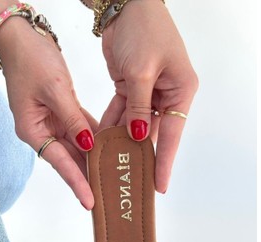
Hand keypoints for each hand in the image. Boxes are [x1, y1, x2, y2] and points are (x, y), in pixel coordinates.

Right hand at [0, 19, 97, 208]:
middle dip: (87, 177)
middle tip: (107, 195)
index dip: (77, 182)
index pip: (60, 162)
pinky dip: (93, 137)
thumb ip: (73, 119)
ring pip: (76, 146)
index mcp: (32, 130)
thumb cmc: (31, 59)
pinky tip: (110, 146)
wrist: (19, 35)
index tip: (90, 201)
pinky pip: (79, 128)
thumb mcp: (55, 89)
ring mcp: (49, 122)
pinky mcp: (59, 111)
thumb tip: (87, 145)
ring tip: (112, 176)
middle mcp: (40, 131)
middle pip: (68, 159)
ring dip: (93, 159)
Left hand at [100, 0, 197, 192]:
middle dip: (137, 156)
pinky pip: (121, 114)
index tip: (158, 186)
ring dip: (119, 143)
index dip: (163, 162)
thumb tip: (136, 137)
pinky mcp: (130, 88)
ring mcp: (148, 92)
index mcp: (181, 91)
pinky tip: (99, 143)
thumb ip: (138, 108)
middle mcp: (167, 95)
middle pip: (152, 134)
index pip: (171, 135)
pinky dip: (110, 126)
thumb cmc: (144, 30)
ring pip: (133, 126)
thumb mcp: (141, 72)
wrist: (126, 4)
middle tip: (127, 181)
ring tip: (108, 166)